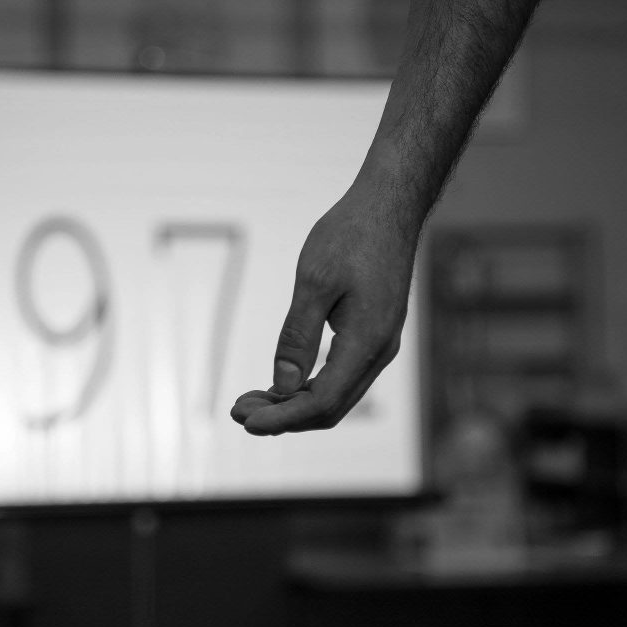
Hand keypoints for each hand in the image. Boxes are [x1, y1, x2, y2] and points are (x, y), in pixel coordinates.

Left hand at [230, 182, 417, 434]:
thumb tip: (281, 386)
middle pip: (329, 408)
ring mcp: (380, 345)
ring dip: (293, 404)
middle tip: (237, 411)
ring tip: (250, 401)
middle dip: (282, 416)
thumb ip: (298, 336)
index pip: (321, 400)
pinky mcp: (374, 335)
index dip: (281, 417)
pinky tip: (280, 383)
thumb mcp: (315, 281)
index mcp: (368, 341)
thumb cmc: (351, 235)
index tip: (243, 420)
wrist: (389, 206)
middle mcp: (380, 352)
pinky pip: (341, 378)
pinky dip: (308, 387)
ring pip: (335, 397)